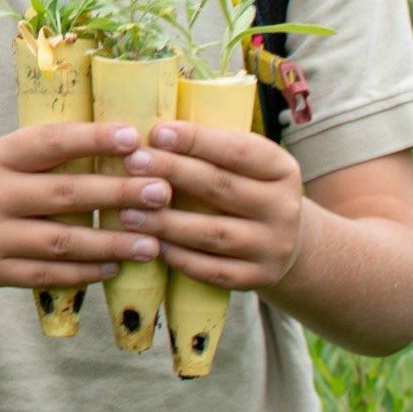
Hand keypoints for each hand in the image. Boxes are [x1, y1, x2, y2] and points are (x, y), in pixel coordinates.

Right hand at [0, 122, 171, 293]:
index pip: (49, 143)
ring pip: (61, 241)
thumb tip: (124, 145)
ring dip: (111, 242)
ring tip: (153, 242)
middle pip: (63, 194)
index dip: (92, 139)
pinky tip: (115, 268)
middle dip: (117, 193)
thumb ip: (49, 154)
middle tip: (161, 192)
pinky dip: (84, 272)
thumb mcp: (3, 160)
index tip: (133, 137)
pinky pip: (48, 275)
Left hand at [108, 121, 306, 291]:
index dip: (196, 140)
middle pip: (220, 187)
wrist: (284, 241)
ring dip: (166, 222)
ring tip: (128, 212)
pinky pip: (212, 270)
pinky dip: (179, 257)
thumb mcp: (245, 164)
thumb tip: (152, 134)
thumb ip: (211, 149)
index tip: (156, 133)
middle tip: (132, 163)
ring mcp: (272, 247)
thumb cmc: (246, 188)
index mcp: (281, 169)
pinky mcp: (258, 278)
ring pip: (213, 233)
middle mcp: (283, 208)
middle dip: (172, 173)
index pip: (238, 151)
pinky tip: (150, 244)